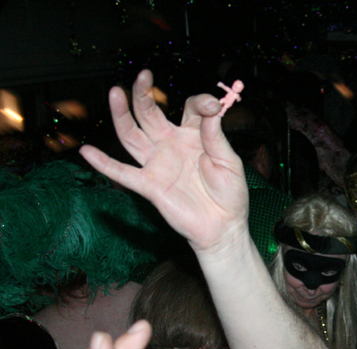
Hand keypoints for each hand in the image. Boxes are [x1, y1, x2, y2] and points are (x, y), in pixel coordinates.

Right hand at [79, 70, 248, 253]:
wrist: (224, 226)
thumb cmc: (229, 194)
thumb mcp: (230, 162)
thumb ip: (216, 137)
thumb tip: (211, 111)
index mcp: (194, 136)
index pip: (191, 108)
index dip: (200, 103)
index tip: (212, 106)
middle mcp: (171, 145)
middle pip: (151, 114)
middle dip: (144, 94)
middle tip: (143, 75)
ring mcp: (158, 164)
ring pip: (132, 135)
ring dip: (122, 115)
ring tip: (115, 93)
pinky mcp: (150, 185)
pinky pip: (123, 173)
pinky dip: (104, 164)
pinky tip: (87, 153)